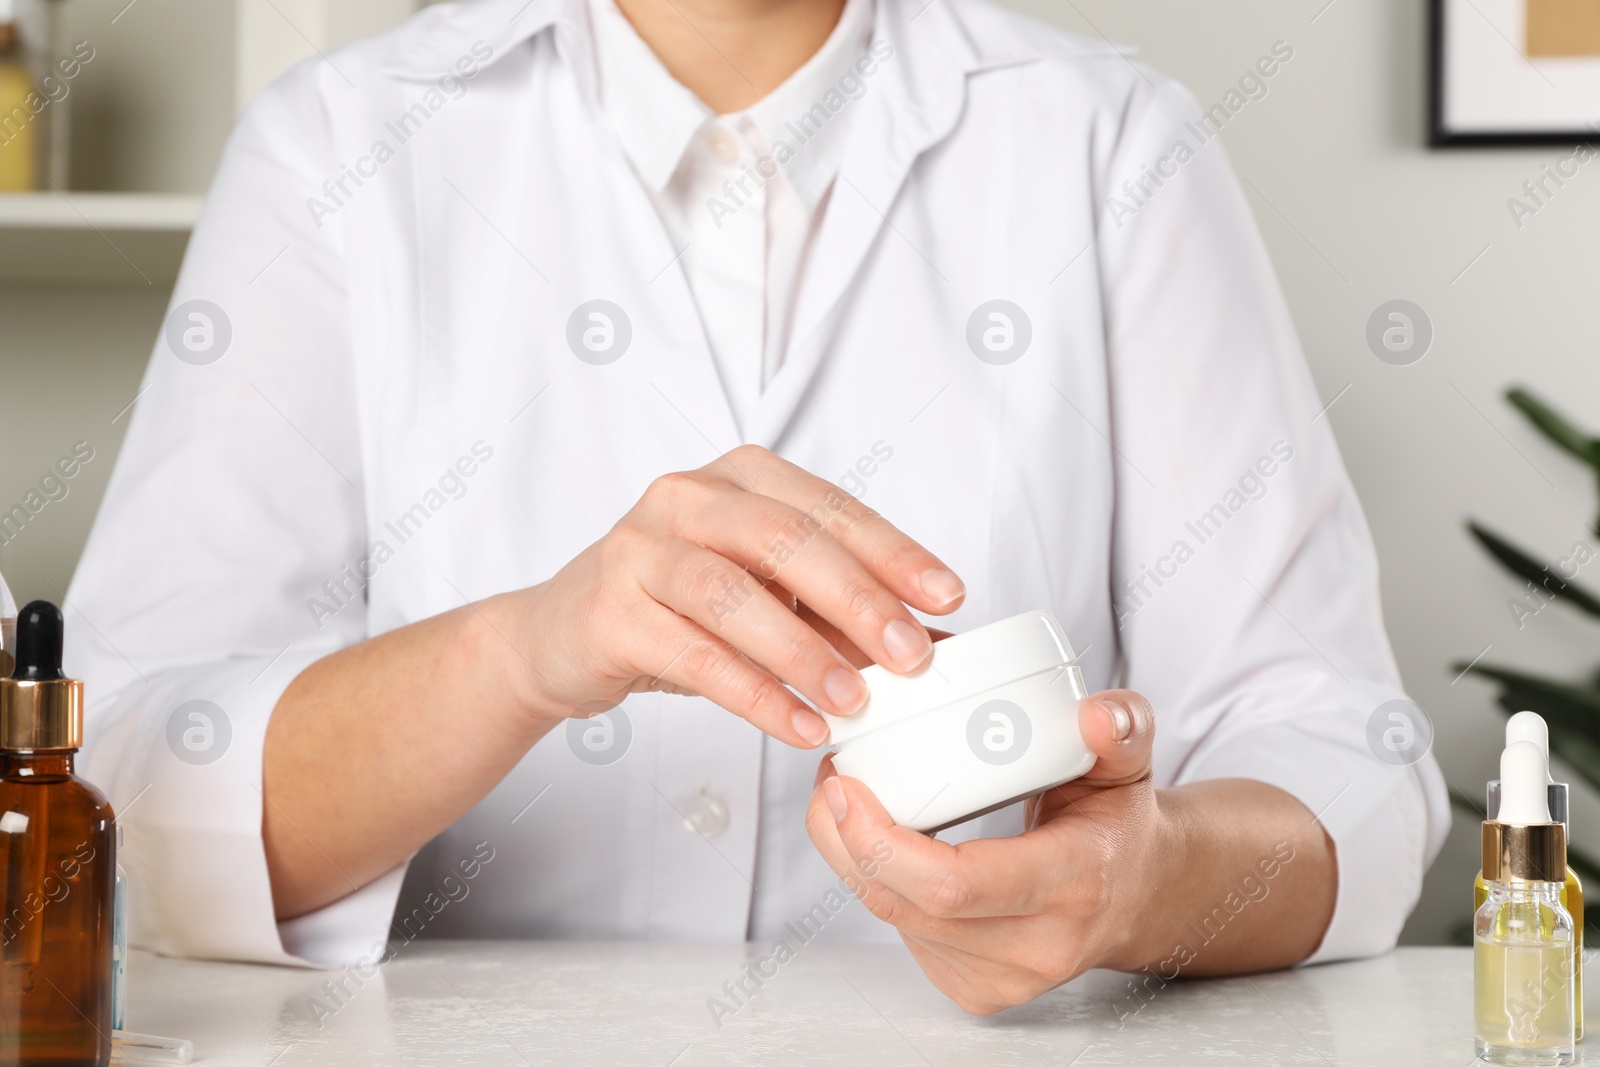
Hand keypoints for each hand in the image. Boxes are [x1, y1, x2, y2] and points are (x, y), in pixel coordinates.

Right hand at [490, 445, 965, 746]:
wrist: (560, 638)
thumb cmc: (676, 609)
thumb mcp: (765, 598)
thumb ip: (836, 611)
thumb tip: (932, 642)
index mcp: (739, 477)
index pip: (829, 507)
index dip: (894, 551)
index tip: (948, 597)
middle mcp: (688, 497)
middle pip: (784, 538)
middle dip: (858, 598)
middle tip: (911, 655)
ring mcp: (640, 547)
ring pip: (734, 594)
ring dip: (804, 652)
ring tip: (856, 702)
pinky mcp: (609, 607)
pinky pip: (692, 652)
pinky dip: (753, 693)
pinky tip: (797, 724)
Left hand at [805, 689, 1166, 1014]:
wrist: (1138, 896)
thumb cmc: (1119, 822)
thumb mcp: (1128, 765)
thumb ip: (1123, 728)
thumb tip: (1097, 712)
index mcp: (1074, 884)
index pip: (956, 883)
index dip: (882, 840)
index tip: (844, 786)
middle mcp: (1039, 945)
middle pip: (906, 905)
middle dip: (846, 842)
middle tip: (831, 780)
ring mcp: (1006, 979)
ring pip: (895, 921)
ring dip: (852, 861)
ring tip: (844, 800)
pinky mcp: (979, 991)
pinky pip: (904, 935)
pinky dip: (880, 886)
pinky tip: (878, 844)